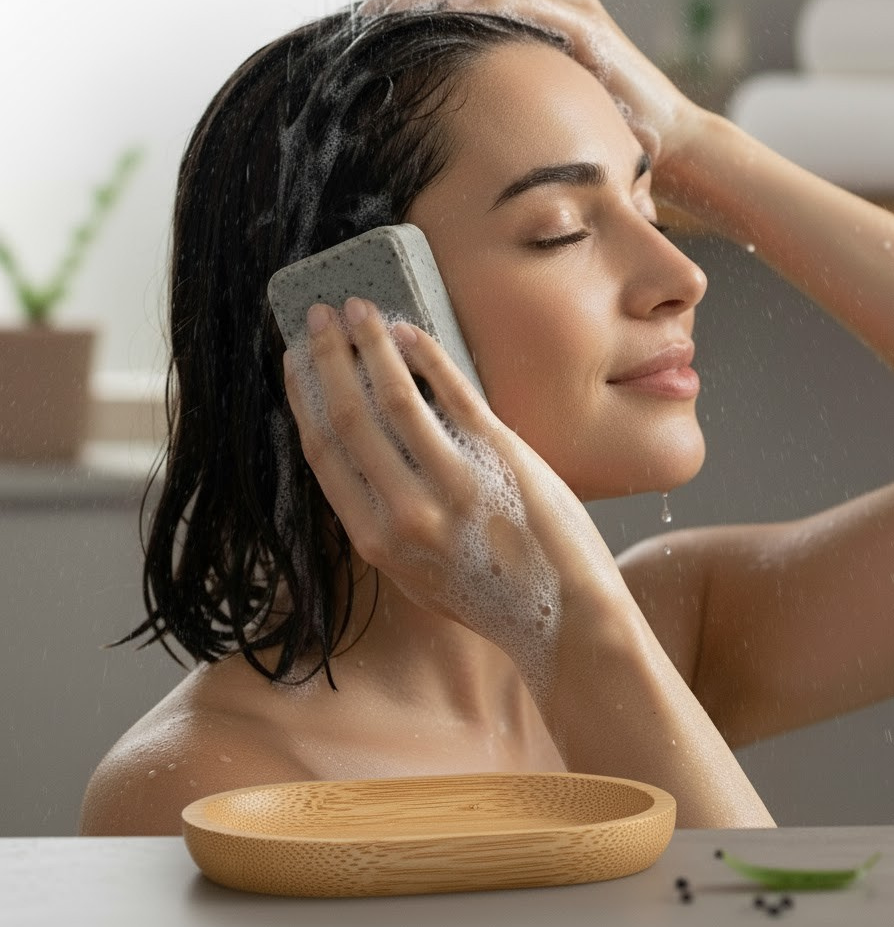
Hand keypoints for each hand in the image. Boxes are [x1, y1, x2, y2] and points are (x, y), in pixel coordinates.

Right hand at [283, 298, 624, 691]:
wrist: (566, 617)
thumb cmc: (492, 596)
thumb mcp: (417, 577)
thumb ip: (385, 524)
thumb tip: (367, 459)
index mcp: (377, 542)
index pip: (324, 454)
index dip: (305, 398)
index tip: (295, 361)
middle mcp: (405, 513)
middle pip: (349, 416)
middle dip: (329, 358)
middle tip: (320, 317)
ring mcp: (453, 482)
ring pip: (393, 396)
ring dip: (372, 343)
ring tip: (360, 309)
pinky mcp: (499, 456)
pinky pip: (452, 391)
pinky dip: (426, 355)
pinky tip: (410, 332)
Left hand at [361, 0, 705, 174]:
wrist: (665, 141)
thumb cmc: (601, 125)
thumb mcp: (539, 99)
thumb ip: (501, 86)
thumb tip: (445, 103)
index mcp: (537, 5)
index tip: (377, 15)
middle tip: (373, 11)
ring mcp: (569, 4)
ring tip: (398, 13)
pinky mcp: (585, 26)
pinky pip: (523, 4)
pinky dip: (483, 6)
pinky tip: (448, 18)